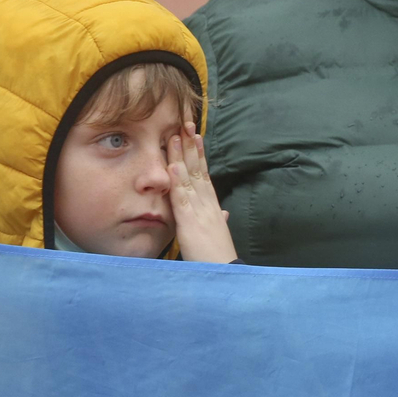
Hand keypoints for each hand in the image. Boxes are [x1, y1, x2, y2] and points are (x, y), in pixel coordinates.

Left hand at [167, 122, 237, 263]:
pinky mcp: (190, 222)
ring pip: (189, 179)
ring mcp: (199, 211)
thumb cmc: (219, 257)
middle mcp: (207, 204)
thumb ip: (221, 221)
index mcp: (212, 206)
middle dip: (192, 147)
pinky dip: (177, 181)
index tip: (194, 136)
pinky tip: (172, 166)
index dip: (199, 155)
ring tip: (176, 137)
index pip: (204, 175)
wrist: (225, 272)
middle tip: (186, 124)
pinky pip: (182, 199)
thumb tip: (225, 213)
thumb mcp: (219, 235)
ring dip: (183, 157)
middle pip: (198, 170)